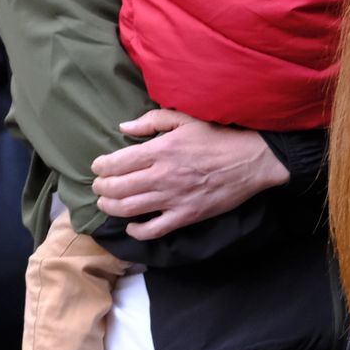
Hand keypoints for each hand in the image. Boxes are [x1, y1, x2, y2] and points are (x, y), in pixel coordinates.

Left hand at [91, 109, 290, 239]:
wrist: (252, 160)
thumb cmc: (219, 137)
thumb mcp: (186, 119)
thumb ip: (152, 121)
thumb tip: (124, 127)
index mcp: (160, 150)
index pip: (115, 163)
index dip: (100, 167)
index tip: (98, 167)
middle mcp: (162, 175)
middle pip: (116, 188)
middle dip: (100, 188)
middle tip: (99, 186)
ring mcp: (173, 198)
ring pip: (128, 209)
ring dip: (111, 207)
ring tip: (108, 203)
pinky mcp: (186, 215)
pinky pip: (153, 230)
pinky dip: (136, 231)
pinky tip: (132, 225)